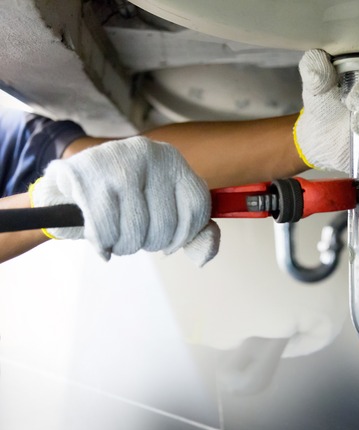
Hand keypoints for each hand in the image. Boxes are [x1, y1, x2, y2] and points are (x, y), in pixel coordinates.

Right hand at [30, 137, 219, 265]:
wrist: (67, 187)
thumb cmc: (121, 201)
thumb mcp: (162, 209)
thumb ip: (193, 233)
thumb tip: (203, 257)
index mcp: (172, 160)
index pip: (197, 206)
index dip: (185, 235)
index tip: (170, 243)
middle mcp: (149, 154)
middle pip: (166, 224)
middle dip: (149, 242)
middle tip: (134, 235)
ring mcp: (118, 161)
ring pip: (137, 230)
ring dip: (125, 246)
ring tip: (116, 235)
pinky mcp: (87, 175)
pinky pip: (106, 230)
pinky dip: (103, 243)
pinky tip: (101, 238)